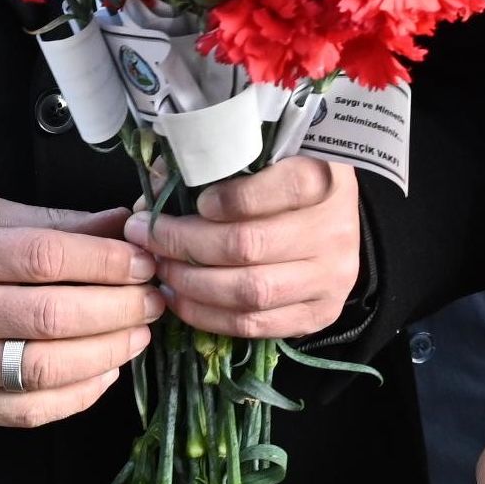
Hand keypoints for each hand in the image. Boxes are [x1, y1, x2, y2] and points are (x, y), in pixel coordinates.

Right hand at [0, 198, 158, 426]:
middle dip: (120, 307)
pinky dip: (81, 393)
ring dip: (109, 352)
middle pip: (54, 315)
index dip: (106, 261)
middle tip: (154, 298)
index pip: (44, 257)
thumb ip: (51, 222)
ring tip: (139, 332)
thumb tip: (123, 221)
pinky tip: (106, 370)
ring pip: (48, 369)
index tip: (144, 261)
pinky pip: (32, 410)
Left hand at [144, 154, 362, 340]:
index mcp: (326, 181)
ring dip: (192, 284)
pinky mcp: (319, 314)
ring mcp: (330, 278)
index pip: (287, 187)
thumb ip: (217, 166)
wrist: (336, 222)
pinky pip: (256, 325)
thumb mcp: (266, 158)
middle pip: (251, 244)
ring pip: (251, 291)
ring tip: (161, 270)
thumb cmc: (287, 182)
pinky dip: (209, 316)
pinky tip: (182, 299)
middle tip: (148, 235)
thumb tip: (158, 187)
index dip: (235, 198)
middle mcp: (335, 231)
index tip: (199, 201)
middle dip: (187, 243)